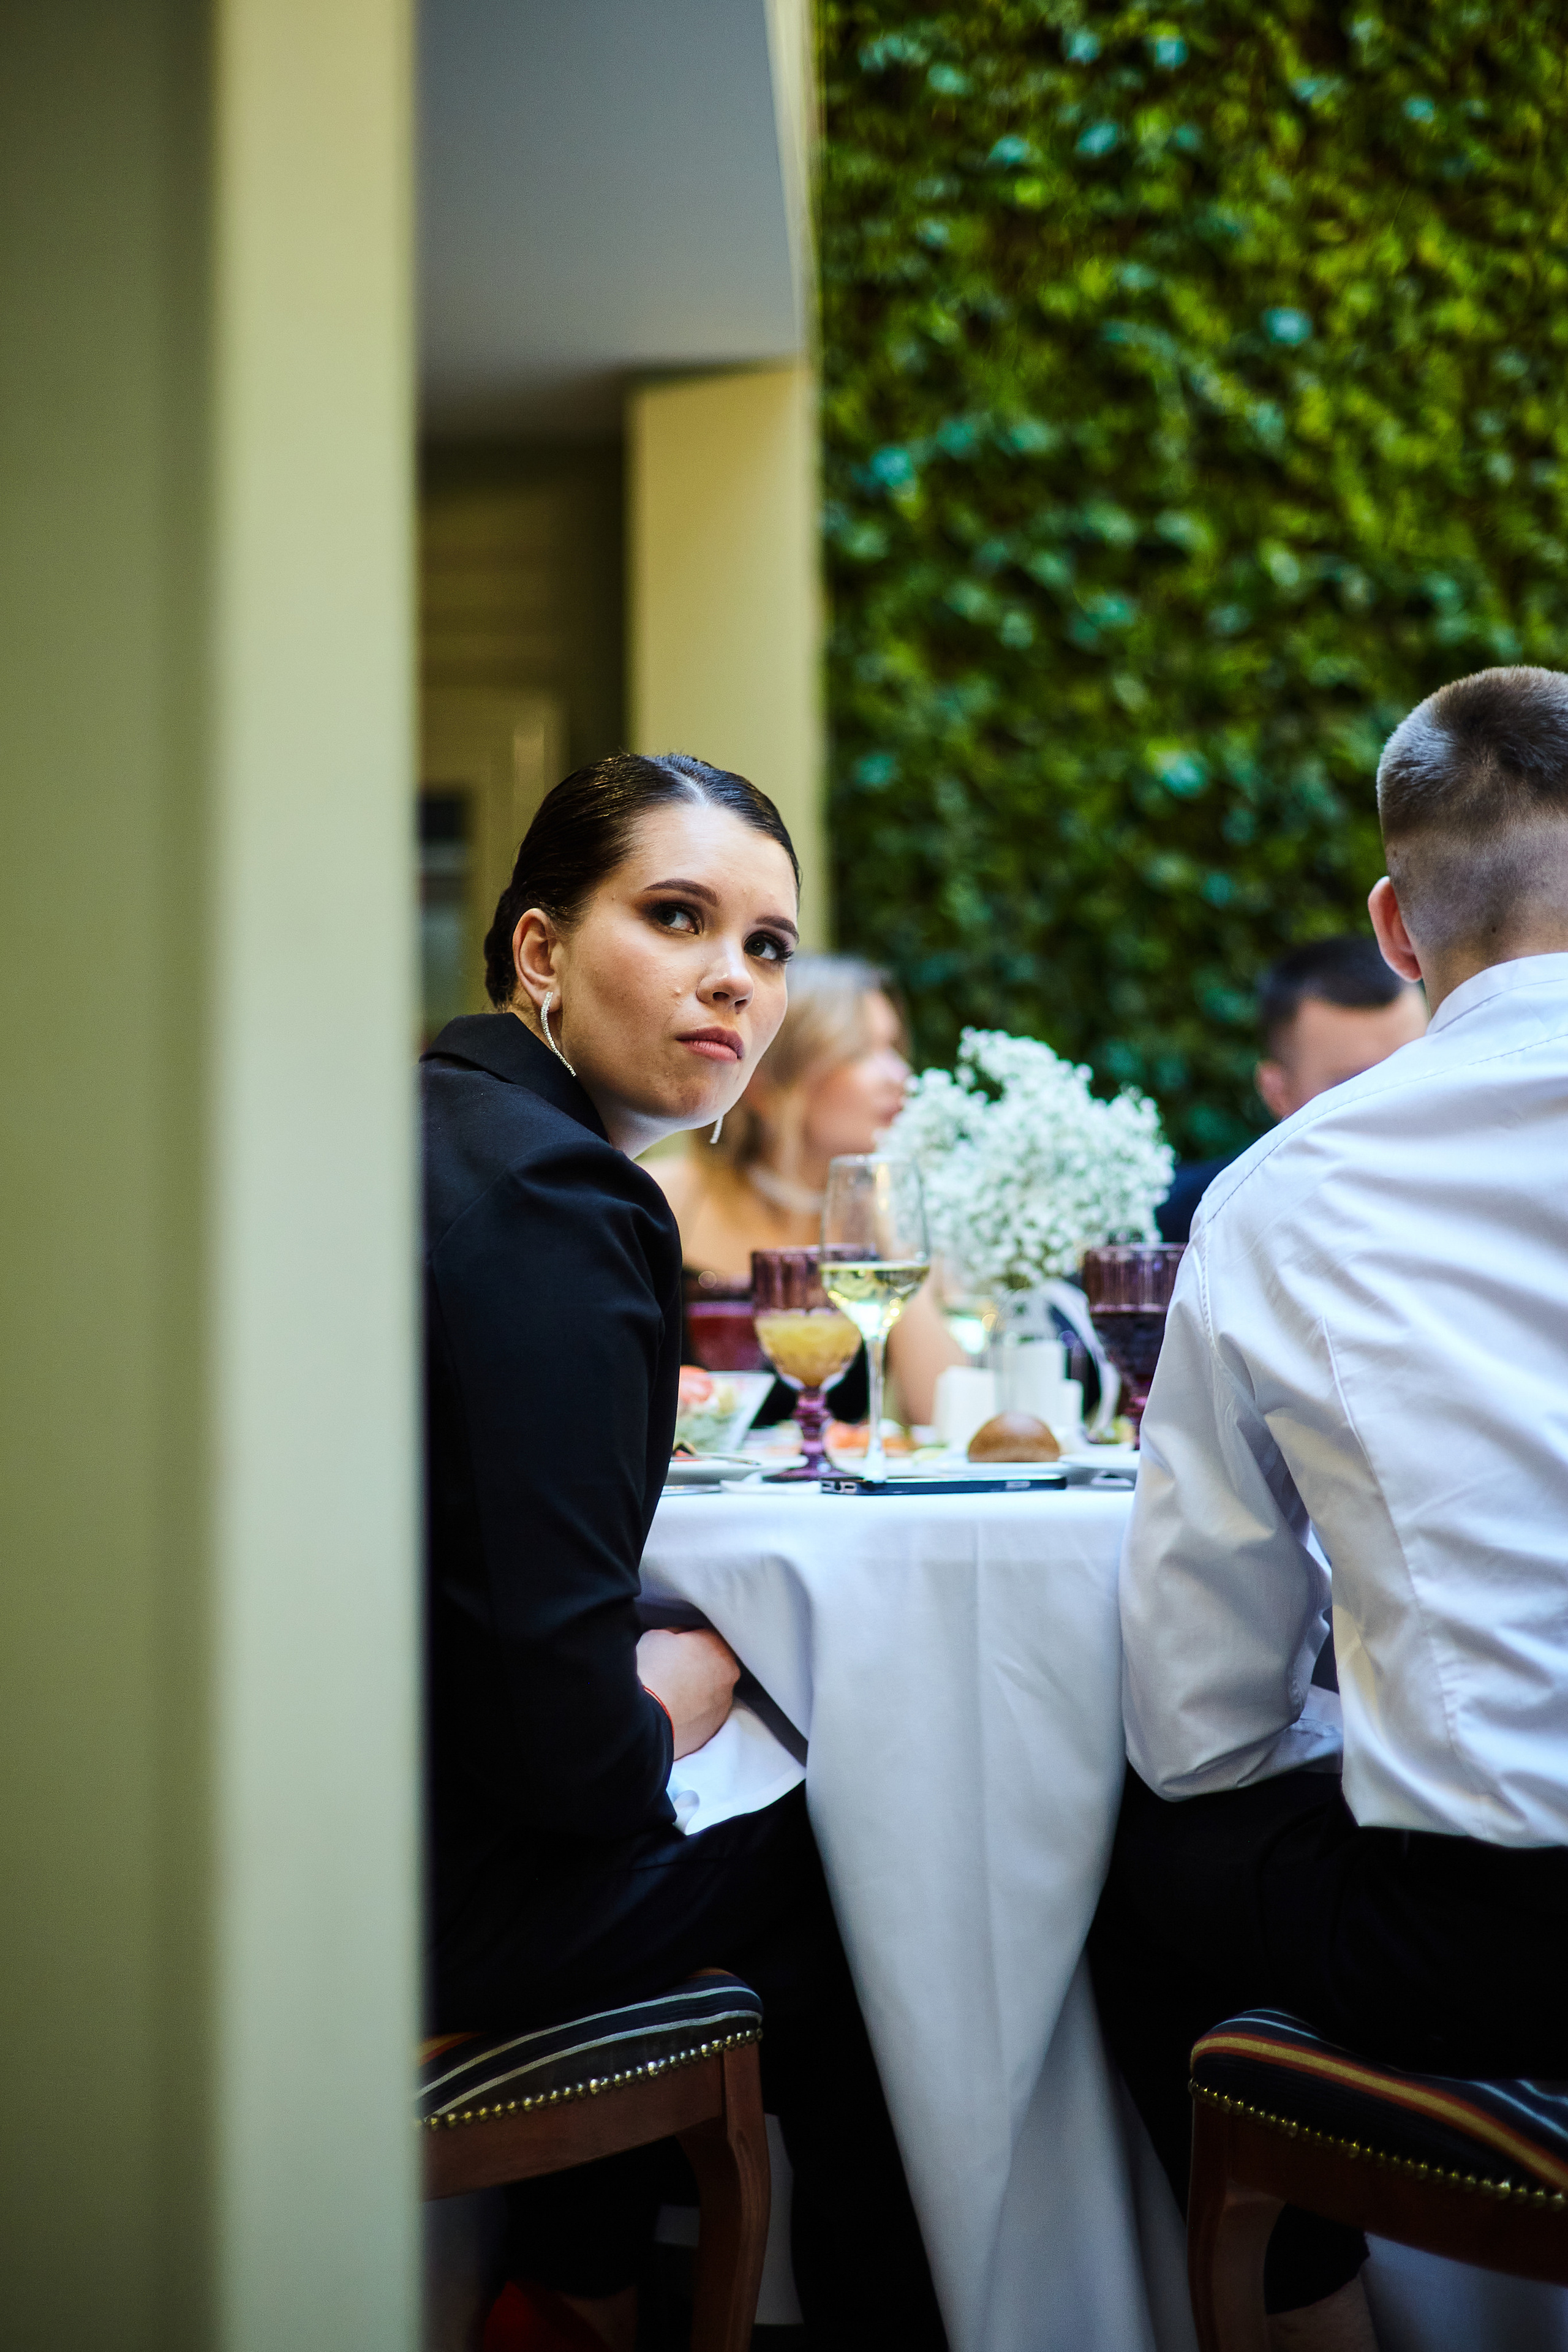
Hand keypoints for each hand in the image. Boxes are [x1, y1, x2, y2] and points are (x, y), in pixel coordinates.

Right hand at [637, 1628, 739, 1758]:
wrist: (644, 1718)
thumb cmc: (650, 1673)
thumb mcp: (658, 1635)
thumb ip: (677, 1634)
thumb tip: (678, 1639)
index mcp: (717, 1645)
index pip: (706, 1636)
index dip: (688, 1640)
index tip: (673, 1647)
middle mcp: (728, 1673)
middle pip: (713, 1664)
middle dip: (697, 1666)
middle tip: (671, 1671)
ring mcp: (723, 1703)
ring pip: (712, 1691)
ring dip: (697, 1691)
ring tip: (670, 1695)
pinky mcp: (714, 1727)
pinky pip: (705, 1714)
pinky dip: (694, 1712)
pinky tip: (673, 1711)